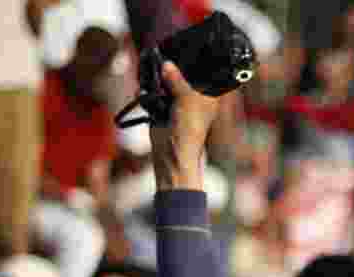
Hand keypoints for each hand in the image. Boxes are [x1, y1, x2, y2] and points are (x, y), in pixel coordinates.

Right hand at [150, 62, 221, 190]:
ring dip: (157, 79)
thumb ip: (178, 80)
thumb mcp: (187, 100)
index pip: (205, 73)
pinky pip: (153, 94)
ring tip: (151, 72)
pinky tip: (145, 89)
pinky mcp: (162, 108)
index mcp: (209, 96)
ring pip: (166, 82)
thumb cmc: (189, 130)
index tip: (186, 48)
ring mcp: (177, 102)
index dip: (198, 62)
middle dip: (172, 68)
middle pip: (183, 75)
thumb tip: (167, 64)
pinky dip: (148, 91)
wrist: (171, 151)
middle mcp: (194, 97)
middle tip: (161, 58)